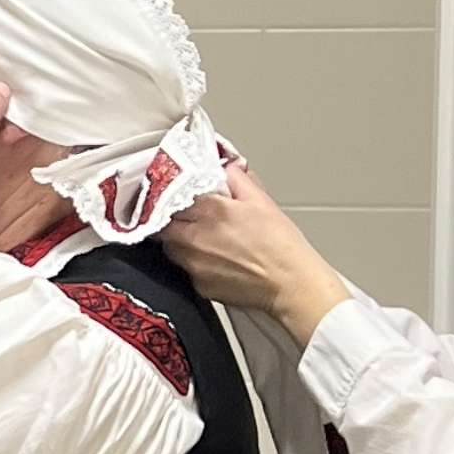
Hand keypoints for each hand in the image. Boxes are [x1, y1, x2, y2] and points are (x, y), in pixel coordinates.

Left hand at [161, 164, 351, 343]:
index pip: (170, 197)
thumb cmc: (280, 244)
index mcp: (210, 210)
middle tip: (185, 218)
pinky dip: (194, 263)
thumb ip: (236, 178)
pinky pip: (185, 270)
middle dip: (171, 221)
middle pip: (163, 226)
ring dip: (179, 242)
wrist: (289, 282)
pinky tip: (213, 260)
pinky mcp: (199, 286)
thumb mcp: (261, 199)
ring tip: (201, 239)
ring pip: (171, 249)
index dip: (171, 195)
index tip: (176, 194)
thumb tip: (224, 167)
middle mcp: (195, 238)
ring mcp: (194, 264)